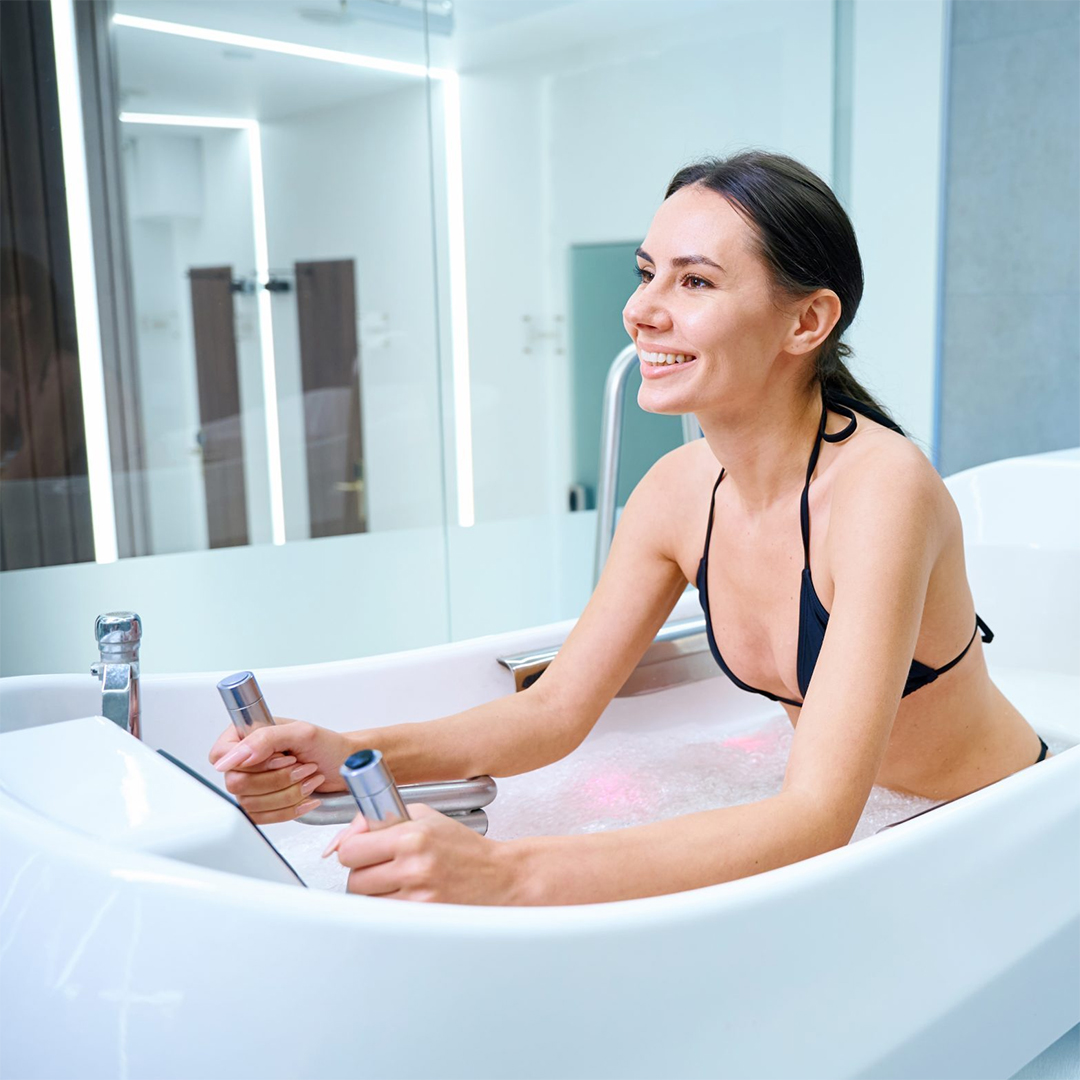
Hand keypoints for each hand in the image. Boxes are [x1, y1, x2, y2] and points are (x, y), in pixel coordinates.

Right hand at [208, 719, 353, 823]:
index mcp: (245, 735)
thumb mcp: (300, 733)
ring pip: (250, 803)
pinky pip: (262, 818)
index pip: (220, 755)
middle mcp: (244, 760)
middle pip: (236, 783)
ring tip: (308, 777)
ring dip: (287, 793)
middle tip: (301, 766)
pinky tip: (306, 796)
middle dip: (277, 779)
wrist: (343, 765)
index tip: (280, 758)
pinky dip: (288, 809)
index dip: (249, 762)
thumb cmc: (327, 745)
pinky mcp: (262, 805)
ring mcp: (251, 784)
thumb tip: (234, 756)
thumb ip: (264, 739)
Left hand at [322, 805, 518, 904]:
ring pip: (367, 902)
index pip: (350, 850)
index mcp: (412, 835)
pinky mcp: (423, 919)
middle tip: (386, 867)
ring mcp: (418, 897)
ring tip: (400, 883)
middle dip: (364, 873)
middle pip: (353, 880)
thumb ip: (376, 820)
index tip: (364, 849)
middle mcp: (414, 866)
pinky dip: (391, 909)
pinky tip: (408, 897)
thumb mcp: (423, 817)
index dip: (353, 848)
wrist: (500, 877)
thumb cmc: (462, 847)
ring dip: (377, 894)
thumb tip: (338, 842)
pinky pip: (385, 917)